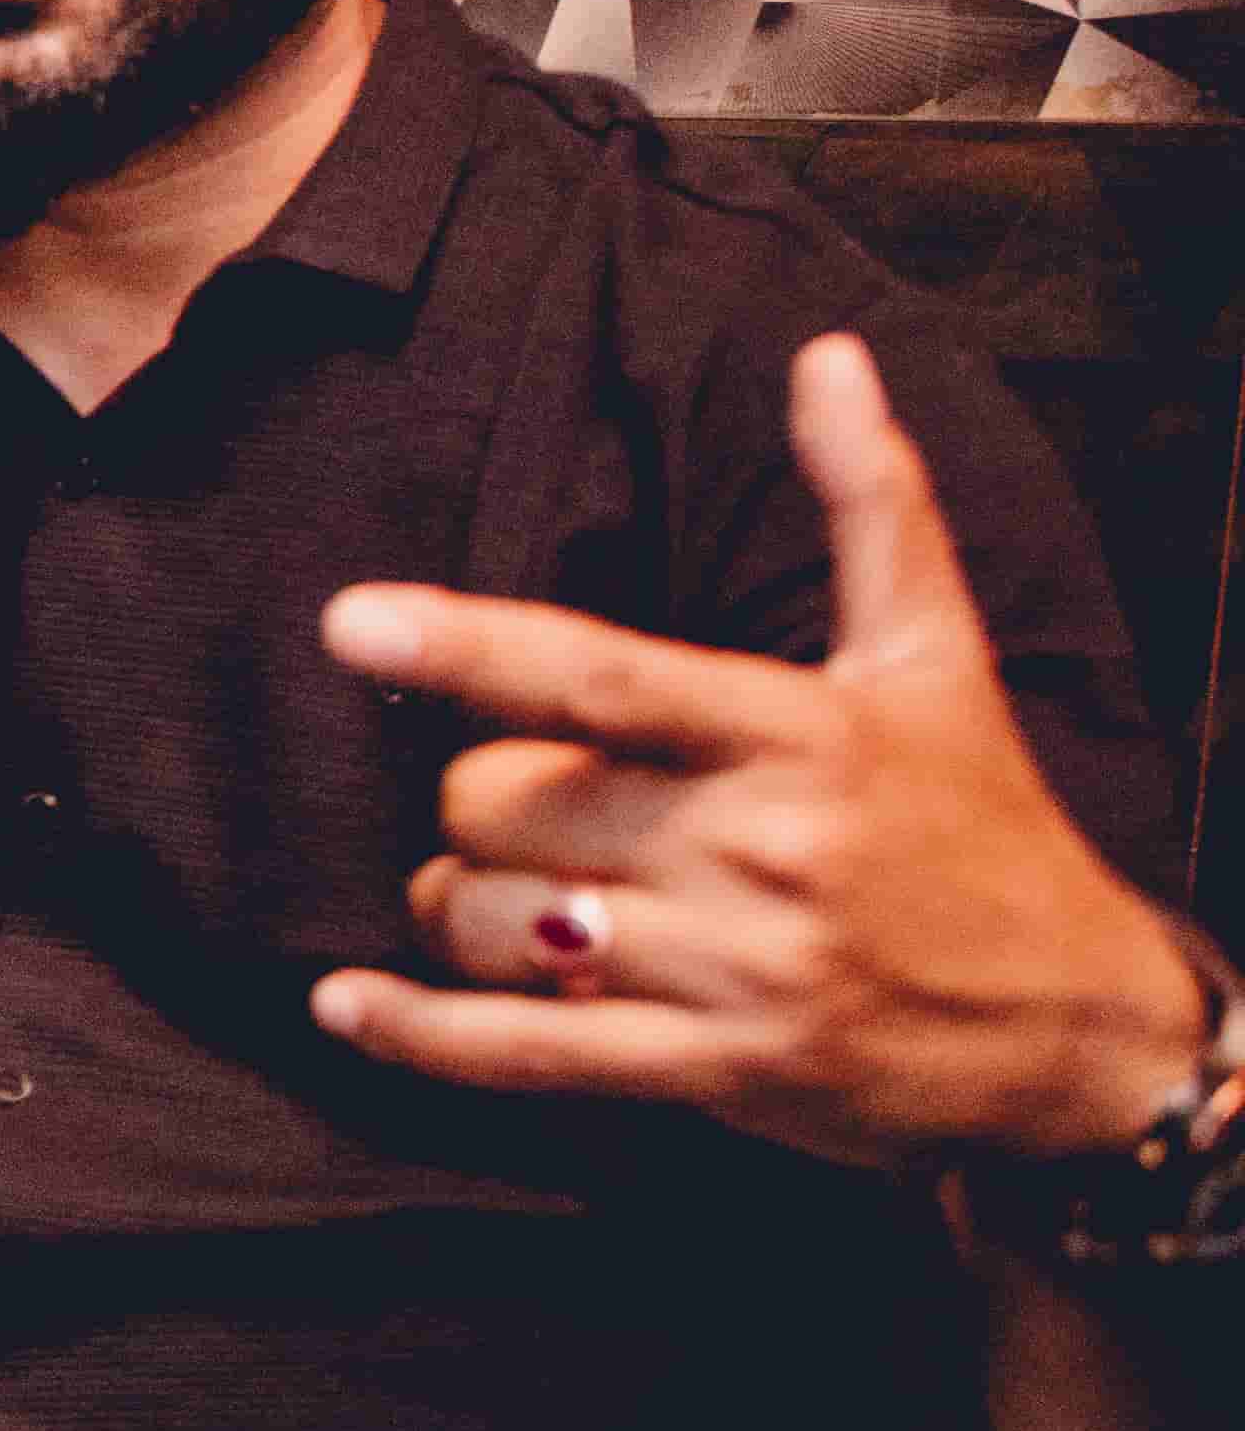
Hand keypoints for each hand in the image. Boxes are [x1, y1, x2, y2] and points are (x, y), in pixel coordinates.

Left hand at [309, 334, 1204, 1168]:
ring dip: (463, 909)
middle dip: (477, 804)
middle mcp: (757, 850)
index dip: (467, 648)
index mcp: (792, 734)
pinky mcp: (720, 1072)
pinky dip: (419, 1033)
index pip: (601, 678)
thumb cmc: (986, 825)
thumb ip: (871, 505)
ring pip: (494, 922)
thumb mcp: (935, 660)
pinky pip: (526, 1054)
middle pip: (500, 805)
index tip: (351, 622)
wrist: (1085, 1032)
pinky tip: (345, 1006)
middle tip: (528, 808)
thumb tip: (826, 358)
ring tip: (521, 898)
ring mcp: (737, 968)